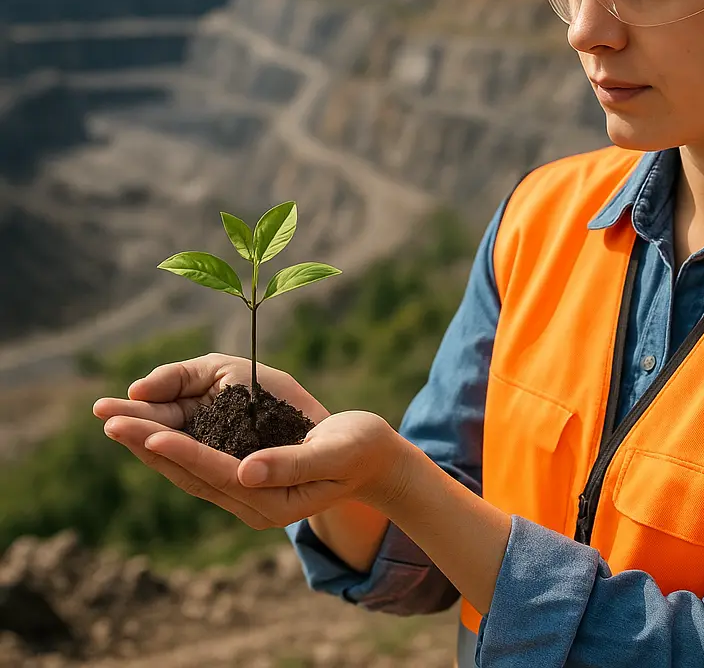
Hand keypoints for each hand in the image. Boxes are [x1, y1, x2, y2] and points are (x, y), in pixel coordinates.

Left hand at [93, 354, 407, 528]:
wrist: (373, 461)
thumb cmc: (358, 448)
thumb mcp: (334, 452)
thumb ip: (290, 463)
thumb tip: (246, 472)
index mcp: (273, 499)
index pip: (216, 473)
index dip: (182, 453)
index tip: (149, 433)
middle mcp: (253, 505)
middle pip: (190, 476)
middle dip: (148, 447)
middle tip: (109, 419)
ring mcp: (248, 499)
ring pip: (188, 474)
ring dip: (150, 449)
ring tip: (116, 423)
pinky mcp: (246, 485)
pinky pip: (199, 469)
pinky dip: (172, 451)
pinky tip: (151, 436)